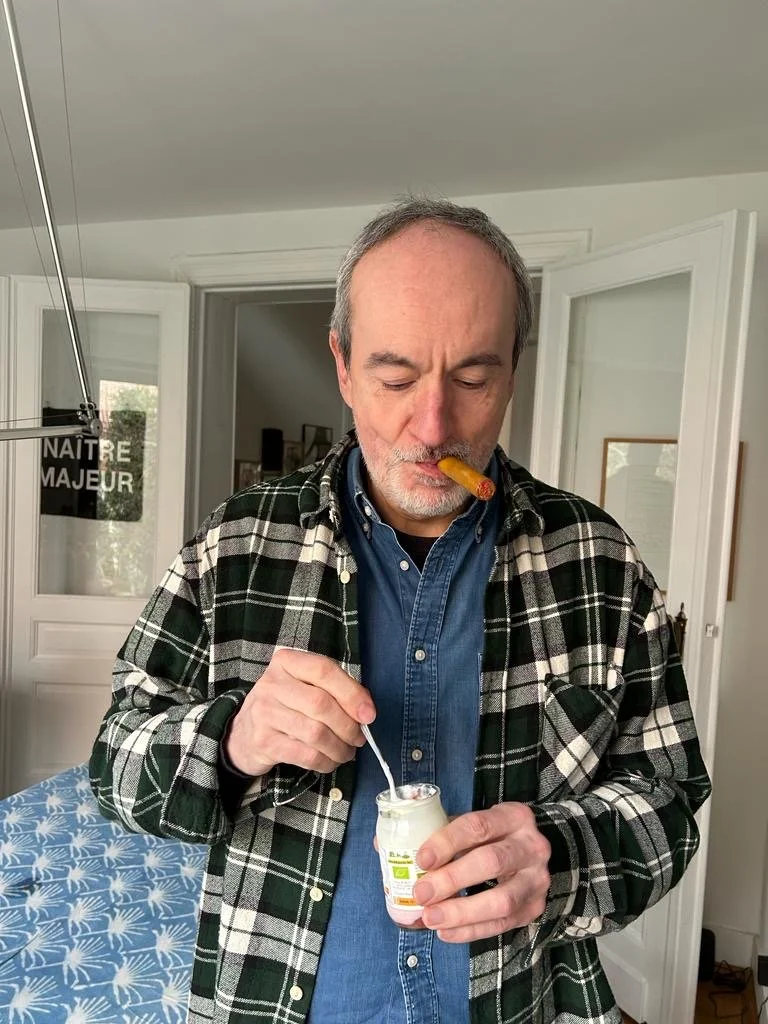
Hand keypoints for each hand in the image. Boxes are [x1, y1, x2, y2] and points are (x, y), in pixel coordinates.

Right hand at [224, 647, 375, 776]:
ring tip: (347, 752)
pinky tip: (330, 761)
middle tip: (359, 738)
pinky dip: (326, 761)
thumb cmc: (284, 706)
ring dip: (340, 747)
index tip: (369, 714)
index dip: (352, 693)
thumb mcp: (302, 687)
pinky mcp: (264, 742)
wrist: (242, 734)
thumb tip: (366, 711)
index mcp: (286, 662)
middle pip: (321, 704)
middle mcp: (272, 683)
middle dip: (348, 726)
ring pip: (316, 732)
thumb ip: (333, 690)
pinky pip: (306, 755)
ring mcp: (265, 713)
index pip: (324, 670)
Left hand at [412, 803, 550, 942]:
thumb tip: (394, 852)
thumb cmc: (492, 837)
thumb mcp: (474, 825)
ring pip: (501, 900)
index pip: (478, 826)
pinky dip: (470, 931)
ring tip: (430, 918)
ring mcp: (536, 880)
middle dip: (452, 879)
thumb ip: (443, 835)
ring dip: (461, 912)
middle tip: (421, 893)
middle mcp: (531, 846)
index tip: (421, 859)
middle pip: (491, 862)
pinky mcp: (534, 908)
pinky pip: (502, 925)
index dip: (447, 842)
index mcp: (513, 817)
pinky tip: (445, 932)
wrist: (531, 853)